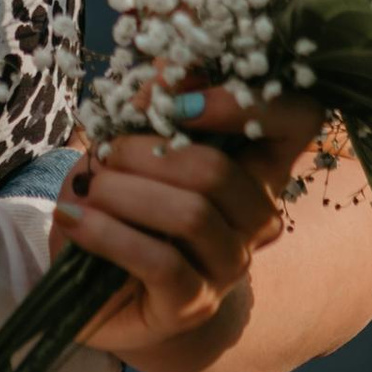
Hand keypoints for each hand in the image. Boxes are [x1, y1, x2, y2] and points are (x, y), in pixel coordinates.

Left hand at [47, 89, 326, 371]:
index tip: (178, 100)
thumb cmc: (120, 203)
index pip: (298, 118)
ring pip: (192, 214)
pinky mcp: (195, 303)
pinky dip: (107, 233)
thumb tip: (163, 69)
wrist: (97, 286)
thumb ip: (155, 103)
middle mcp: (257, 214)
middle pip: (220, 170)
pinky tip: (74, 217)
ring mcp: (230, 263)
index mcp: (256, 162)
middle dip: (147, 152)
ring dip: (125, 191)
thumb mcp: (131, 142)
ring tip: (90, 186)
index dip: (249, 101)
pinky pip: (160, 262)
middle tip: (105, 150)